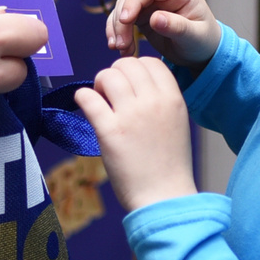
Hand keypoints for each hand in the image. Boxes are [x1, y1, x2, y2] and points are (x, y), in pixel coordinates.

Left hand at [73, 57, 196, 210]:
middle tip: (109, 93)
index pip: (150, 62)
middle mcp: (153, 101)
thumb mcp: (177, 123)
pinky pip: (88, 98)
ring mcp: (131, 115)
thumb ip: (160, 101)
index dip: (135, 69)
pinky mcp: (110, 131)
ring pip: (108, 76)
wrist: (164, 196)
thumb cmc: (169, 165)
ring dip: (99, 84)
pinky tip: (85, 105)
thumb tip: (135, 85)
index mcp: (173, 99)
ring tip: (99, 100)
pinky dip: (82, 97)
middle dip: (115, 74)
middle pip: (127, 64)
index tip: (128, 84)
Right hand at [104, 0, 221, 65]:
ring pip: (122, 6)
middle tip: (120, 44)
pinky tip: (121, 49)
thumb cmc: (203, 41)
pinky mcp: (141, 14)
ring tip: (121, 50)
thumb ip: (177, 27)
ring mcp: (150, 1)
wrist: (201, 52)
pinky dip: (117, 32)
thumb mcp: (195, 37)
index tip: (125, 20)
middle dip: (121, 19)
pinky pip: (122, 19)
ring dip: (117, 28)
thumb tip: (155, 18)